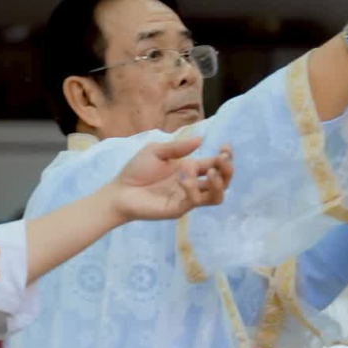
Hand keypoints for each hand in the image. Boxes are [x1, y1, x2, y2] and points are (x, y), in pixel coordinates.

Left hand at [108, 137, 233, 221]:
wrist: (120, 190)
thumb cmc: (136, 170)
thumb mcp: (156, 151)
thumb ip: (177, 147)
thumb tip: (200, 139)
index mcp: (190, 169)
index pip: (215, 164)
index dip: (225, 157)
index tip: (225, 147)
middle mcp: (193, 184)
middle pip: (223, 181)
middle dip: (227, 169)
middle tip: (222, 159)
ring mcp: (188, 198)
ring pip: (216, 196)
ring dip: (218, 183)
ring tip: (209, 172)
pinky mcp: (179, 209)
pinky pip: (195, 201)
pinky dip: (193, 188)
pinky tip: (182, 179)